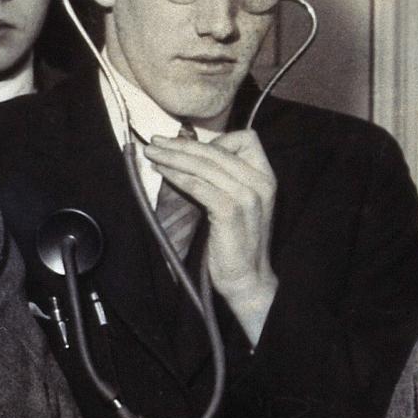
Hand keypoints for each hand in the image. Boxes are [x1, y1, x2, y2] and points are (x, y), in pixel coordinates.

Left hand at [143, 129, 278, 339]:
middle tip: (155, 141)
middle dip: (181, 144)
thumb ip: (228, 179)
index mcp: (266, 177)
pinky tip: (161, 172)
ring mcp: (247, 196)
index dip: (218, 139)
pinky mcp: (230, 211)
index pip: (246, 139)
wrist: (247, 278)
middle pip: (216, 150)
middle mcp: (260, 182)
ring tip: (152, 153)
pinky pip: (197, 184)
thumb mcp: (240, 203)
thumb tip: (194, 155)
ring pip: (203, 165)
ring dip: (173, 156)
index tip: (193, 149)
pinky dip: (176, 175)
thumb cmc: (237, 242)